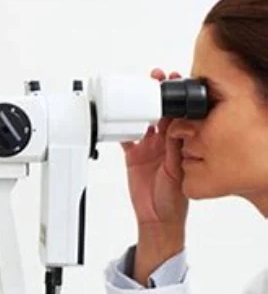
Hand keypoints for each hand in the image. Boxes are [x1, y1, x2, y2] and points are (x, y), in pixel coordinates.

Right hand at [120, 68, 188, 228]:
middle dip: (158, 95)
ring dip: (141, 106)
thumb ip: (173, 148)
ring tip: (138, 90)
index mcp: (178, 144)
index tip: (174, 82)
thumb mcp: (176, 170)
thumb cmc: (173, 199)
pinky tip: (116, 118)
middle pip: (160, 112)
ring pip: (143, 120)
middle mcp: (164, 143)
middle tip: (156, 78)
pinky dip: (120, 128)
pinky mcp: (133, 155)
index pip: (178, 115)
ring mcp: (148, 148)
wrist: (156, 216)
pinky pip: (125, 137)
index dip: (176, 99)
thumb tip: (174, 126)